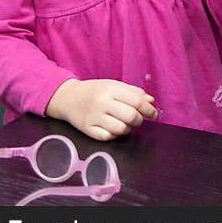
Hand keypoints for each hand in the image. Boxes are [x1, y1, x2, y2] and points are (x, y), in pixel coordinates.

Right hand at [44, 78, 158, 140]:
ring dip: (128, 128)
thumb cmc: (95, 91)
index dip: (149, 110)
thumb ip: (133, 92)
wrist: (67, 98)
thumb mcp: (114, 85)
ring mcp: (93, 117)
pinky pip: (107, 137)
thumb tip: (151, 101)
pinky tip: (113, 128)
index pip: (137, 101)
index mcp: (110, 89)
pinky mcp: (86, 129)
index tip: (154, 114)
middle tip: (139, 119)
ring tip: (125, 123)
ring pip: (121, 129)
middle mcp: (101, 102)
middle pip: (131, 116)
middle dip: (140, 120)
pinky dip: (114, 134)